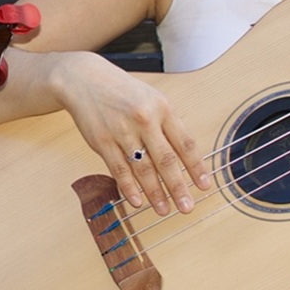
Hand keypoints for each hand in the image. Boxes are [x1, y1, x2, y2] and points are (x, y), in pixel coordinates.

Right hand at [51, 52, 210, 215]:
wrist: (84, 80)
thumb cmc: (122, 91)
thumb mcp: (152, 99)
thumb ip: (168, 125)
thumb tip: (185, 158)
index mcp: (162, 108)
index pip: (185, 143)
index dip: (196, 167)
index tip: (204, 186)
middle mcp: (144, 119)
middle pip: (166, 160)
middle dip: (178, 187)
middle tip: (187, 207)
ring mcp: (122, 131)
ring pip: (143, 169)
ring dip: (155, 193)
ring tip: (164, 209)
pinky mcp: (102, 141)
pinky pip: (119, 169)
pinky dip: (129, 188)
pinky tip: (137, 201)